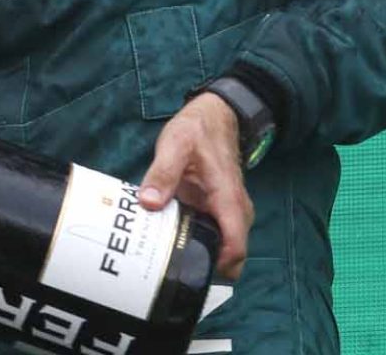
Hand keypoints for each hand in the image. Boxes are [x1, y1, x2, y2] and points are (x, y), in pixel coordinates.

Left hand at [138, 92, 252, 278]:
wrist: (214, 116)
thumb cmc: (197, 129)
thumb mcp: (176, 144)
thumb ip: (163, 173)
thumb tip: (149, 203)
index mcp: (228, 199)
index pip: (236, 246)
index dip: (217, 265)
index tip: (186, 270)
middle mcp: (235, 210)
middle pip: (231, 255)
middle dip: (204, 266)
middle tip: (167, 267)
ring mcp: (228, 211)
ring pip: (222, 247)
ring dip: (199, 255)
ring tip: (163, 257)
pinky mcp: (218, 210)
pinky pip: (212, 235)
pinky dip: (195, 241)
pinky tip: (168, 240)